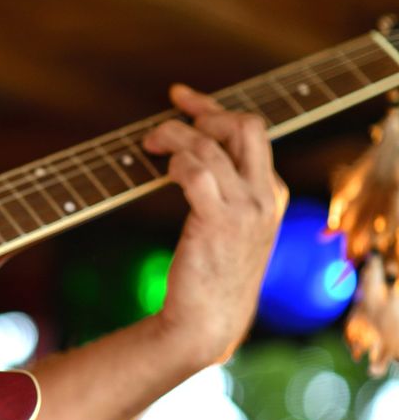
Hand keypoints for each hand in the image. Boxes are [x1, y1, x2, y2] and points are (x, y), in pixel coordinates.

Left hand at [143, 84, 287, 366]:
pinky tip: (161, 171)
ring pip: (211, 145)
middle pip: (245, 125)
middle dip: (203, 112)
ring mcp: (247, 208)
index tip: (180, 96)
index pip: (251, 132)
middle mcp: (266, 196)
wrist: (208, 322)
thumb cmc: (210, 277)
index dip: (213, 107)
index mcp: (272, 193)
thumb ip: (220, 192)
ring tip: (148, 147)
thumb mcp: (227, 229)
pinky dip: (175, 162)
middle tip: (165, 123)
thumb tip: (186, 155)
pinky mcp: (220, 222)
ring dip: (173, 136)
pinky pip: (196, 171)